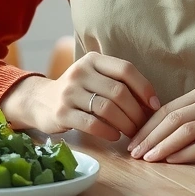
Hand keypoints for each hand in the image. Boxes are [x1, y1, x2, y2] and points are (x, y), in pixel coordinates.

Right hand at [0, 52, 160, 141]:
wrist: (40, 101)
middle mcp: (80, 72)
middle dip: (136, 111)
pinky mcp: (62, 112)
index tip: (154, 105)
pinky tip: (115, 136)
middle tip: (144, 125)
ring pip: (107, 108)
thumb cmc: (78, 91)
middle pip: (119, 91)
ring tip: (132, 132)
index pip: (125, 69)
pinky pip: (92, 123)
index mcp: (93, 59)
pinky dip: (108, 131)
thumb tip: (152, 103)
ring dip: (125, 124)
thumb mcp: (95, 77)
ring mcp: (69, 92)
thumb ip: (118, 83)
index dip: (144, 87)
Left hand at [127, 83, 194, 162]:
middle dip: (150, 136)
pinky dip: (185, 153)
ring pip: (186, 130)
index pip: (168, 107)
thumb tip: (154, 132)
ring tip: (149, 159)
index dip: (147, 125)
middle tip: (134, 152)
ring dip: (163, 146)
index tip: (133, 140)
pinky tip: (172, 161)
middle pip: (173, 117)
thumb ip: (191, 116)